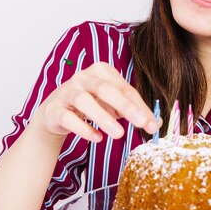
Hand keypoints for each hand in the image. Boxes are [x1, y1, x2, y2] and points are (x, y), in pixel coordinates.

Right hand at [32, 62, 159, 142]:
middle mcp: (83, 77)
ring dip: (103, 118)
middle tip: (141, 123)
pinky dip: (84, 128)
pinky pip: (69, 118)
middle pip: (106, 89)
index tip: (152, 123)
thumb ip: (133, 110)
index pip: (124, 88)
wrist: (56, 112)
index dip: (140, 106)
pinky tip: (97, 138)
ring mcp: (67, 91)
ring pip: (84, 101)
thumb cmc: (91, 104)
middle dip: (126, 106)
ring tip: (119, 134)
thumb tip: (156, 123)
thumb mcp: (113, 105)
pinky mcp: (55, 109)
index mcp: (101, 71)